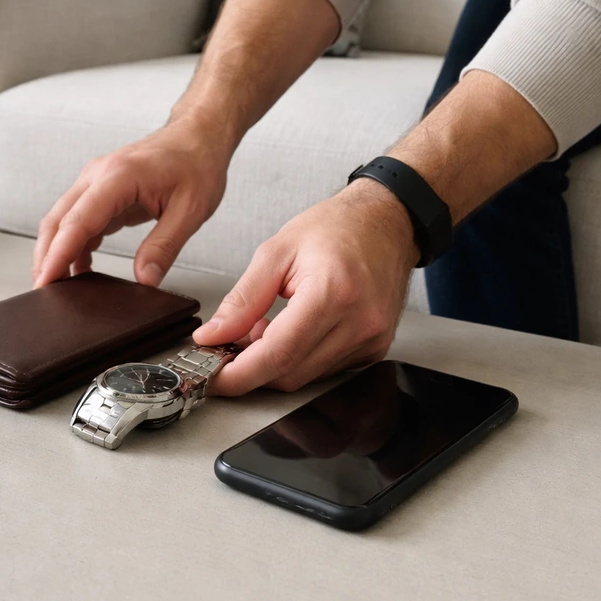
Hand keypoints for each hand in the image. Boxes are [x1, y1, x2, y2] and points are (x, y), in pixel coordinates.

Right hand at [32, 119, 231, 287]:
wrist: (198, 135)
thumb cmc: (197, 163)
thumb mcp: (190, 210)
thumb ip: (164, 246)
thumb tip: (146, 279)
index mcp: (119, 176)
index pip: (77, 220)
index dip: (58, 254)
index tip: (46, 280)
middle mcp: (99, 175)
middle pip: (58, 220)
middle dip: (46, 257)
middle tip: (43, 292)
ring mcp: (96, 181)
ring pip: (62, 220)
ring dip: (56, 251)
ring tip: (58, 287)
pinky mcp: (101, 190)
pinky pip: (78, 220)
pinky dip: (74, 244)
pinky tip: (80, 268)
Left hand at [193, 180, 419, 394]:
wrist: (387, 222)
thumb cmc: (336, 227)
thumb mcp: (276, 251)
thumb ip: (243, 300)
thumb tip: (213, 335)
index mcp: (332, 293)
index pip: (279, 353)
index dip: (240, 374)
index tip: (213, 378)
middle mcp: (358, 323)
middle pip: (290, 374)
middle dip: (251, 368)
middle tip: (230, 342)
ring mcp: (371, 340)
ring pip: (305, 378)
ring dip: (274, 362)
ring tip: (265, 326)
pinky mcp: (374, 349)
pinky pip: (324, 371)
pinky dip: (298, 359)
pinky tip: (291, 331)